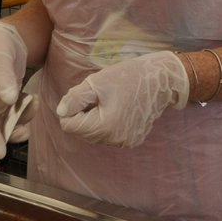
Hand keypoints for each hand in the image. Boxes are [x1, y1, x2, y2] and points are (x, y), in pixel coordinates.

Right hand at [0, 22, 29, 158]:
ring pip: (5, 124)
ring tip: (34, 104)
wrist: (8, 39)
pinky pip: (15, 116)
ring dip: (21, 121)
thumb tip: (8, 99)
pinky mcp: (7, 102)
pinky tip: (34, 101)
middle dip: (7, 134)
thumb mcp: (0, 58)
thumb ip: (3, 77)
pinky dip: (26, 114)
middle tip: (25, 132)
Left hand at [56, 50, 188, 147]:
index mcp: (104, 127)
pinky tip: (119, 108)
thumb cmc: (127, 77)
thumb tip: (61, 113)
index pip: (69, 125)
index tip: (85, 95)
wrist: (161, 80)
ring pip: (94, 134)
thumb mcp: (96, 83)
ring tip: (109, 102)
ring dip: (95, 119)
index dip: (71, 109)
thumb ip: (75, 99)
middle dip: (84, 114)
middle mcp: (114, 140)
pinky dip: (107, 123)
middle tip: (98, 97)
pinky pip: (109, 135)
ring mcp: (125, 143)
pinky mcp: (132, 140)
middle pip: (82, 132)